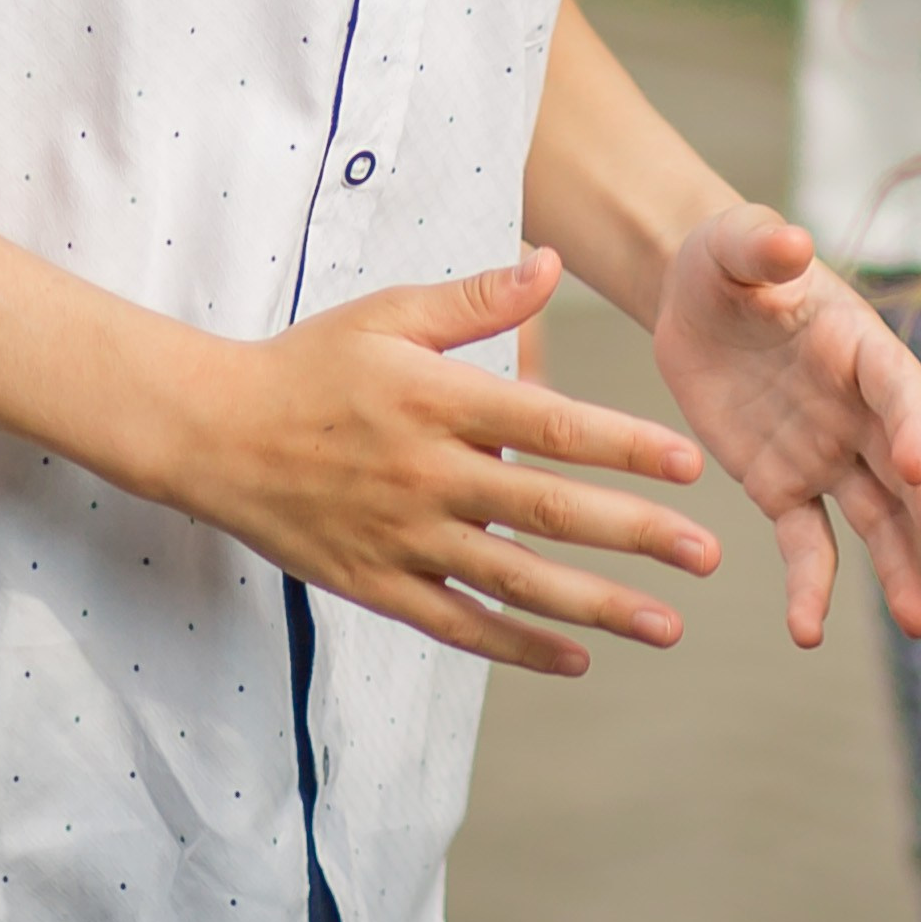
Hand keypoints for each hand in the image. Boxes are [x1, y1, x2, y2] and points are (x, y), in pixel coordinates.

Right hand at [177, 248, 719, 676]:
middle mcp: (427, 475)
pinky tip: (578, 657)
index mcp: (436, 399)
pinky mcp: (377, 585)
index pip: (549, 426)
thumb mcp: (387, 313)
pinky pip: (459, 625)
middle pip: (548, 511)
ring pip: (515, 582)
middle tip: (707, 555)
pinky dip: (518, 646)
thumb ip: (475, 299)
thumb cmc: (310, 363)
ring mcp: (402, 538)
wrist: (213, 433)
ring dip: (597, 606)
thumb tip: (552, 264)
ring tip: (668, 625)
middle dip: (636, 536)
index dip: (624, 446)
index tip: (689, 464)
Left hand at [653, 205, 920, 647]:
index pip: (900, 388)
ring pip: (878, 518)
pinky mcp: (783, 487)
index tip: (919, 462)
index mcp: (859, 345)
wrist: (693, 301)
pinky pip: (806, 543)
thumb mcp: (733, 243)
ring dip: (901, 568)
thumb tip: (793, 243)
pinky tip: (806, 631)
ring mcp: (827, 453)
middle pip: (910, 467)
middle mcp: (858, 408)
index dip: (913, 423)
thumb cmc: (726, 261)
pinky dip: (810, 586)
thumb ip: (761, 245)